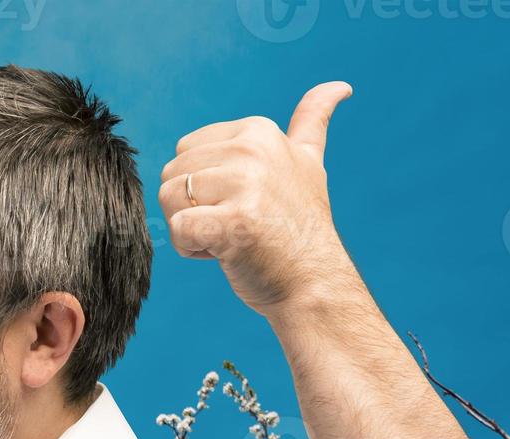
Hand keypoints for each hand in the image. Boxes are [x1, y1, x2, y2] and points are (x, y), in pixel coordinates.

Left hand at [157, 81, 361, 316]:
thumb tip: (340, 85)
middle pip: (172, 175)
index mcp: (258, 131)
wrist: (314, 282)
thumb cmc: (300, 228)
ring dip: (191, 229)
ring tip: (231, 237)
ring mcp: (244, 184)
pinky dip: (190, 249)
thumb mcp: (309, 163)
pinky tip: (223, 253)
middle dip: (193, 207)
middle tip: (236, 224)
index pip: (186, 151)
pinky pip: (177, 229)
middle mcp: (251, 150)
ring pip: (169, 200)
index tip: (243, 201)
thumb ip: (312, 122)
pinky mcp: (233, 222)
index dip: (205, 186)